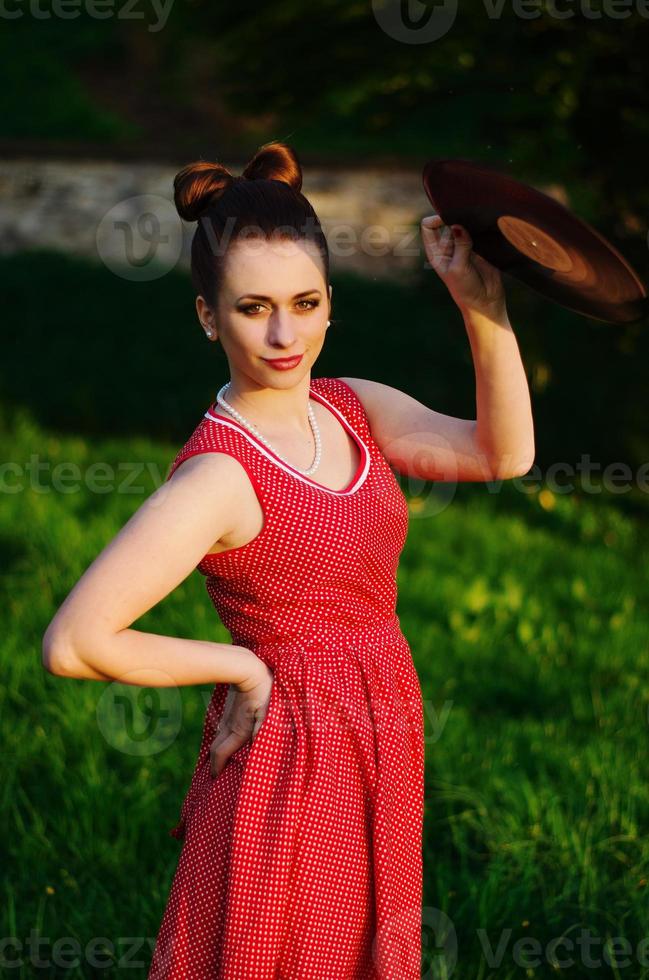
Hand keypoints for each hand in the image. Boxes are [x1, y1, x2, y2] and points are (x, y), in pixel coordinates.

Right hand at [209, 658, 273, 778]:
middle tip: (215, 774)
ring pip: (218, 737)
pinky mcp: (230, 708)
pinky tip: (226, 736)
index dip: (217, 767)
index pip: (221, 753)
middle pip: (216, 748)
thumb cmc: (261, 690)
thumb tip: (259, 748)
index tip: (215, 778)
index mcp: (237, 730)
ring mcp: (227, 716)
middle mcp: (229, 725)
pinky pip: (221, 727)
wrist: (245, 667)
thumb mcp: (266, 712)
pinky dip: (221, 737)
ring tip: (219, 759)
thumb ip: (261, 730)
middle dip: (214, 762)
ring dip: (217, 750)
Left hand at [421, 214, 506, 319]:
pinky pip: (479, 230)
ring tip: (479, 230)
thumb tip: (458, 225)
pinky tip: (487, 231)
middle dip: (456, 219)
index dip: (436, 219)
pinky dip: (481, 227)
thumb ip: (460, 245)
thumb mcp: (458, 268)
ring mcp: (464, 245)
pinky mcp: (480, 245)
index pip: (428, 226)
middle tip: (468, 226)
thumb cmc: (466, 289)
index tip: (450, 220)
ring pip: (464, 224)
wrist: (485, 302)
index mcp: (436, 252)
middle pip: (447, 221)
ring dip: (470, 223)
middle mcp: (448, 246)